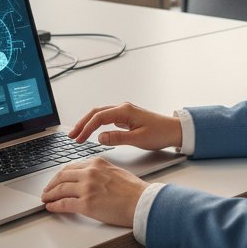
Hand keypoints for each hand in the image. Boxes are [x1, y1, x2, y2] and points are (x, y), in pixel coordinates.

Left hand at [40, 158, 146, 225]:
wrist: (141, 202)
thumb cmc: (133, 190)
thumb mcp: (114, 171)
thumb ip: (99, 171)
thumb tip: (88, 178)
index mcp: (96, 163)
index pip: (71, 167)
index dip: (61, 175)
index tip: (57, 180)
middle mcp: (89, 173)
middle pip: (62, 176)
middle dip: (51, 184)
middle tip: (47, 190)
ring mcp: (86, 188)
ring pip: (60, 189)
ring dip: (50, 195)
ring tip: (46, 199)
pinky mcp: (86, 204)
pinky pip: (64, 204)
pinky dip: (54, 206)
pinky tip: (51, 207)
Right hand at [67, 102, 182, 150]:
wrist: (174, 130)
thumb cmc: (160, 133)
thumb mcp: (138, 139)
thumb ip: (118, 138)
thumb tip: (99, 137)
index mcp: (125, 111)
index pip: (99, 117)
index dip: (86, 128)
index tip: (78, 139)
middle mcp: (123, 108)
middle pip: (96, 112)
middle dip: (82, 123)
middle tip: (71, 136)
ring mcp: (125, 112)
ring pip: (100, 114)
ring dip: (88, 123)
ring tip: (77, 134)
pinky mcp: (126, 118)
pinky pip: (107, 118)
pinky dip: (96, 124)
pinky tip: (92, 132)